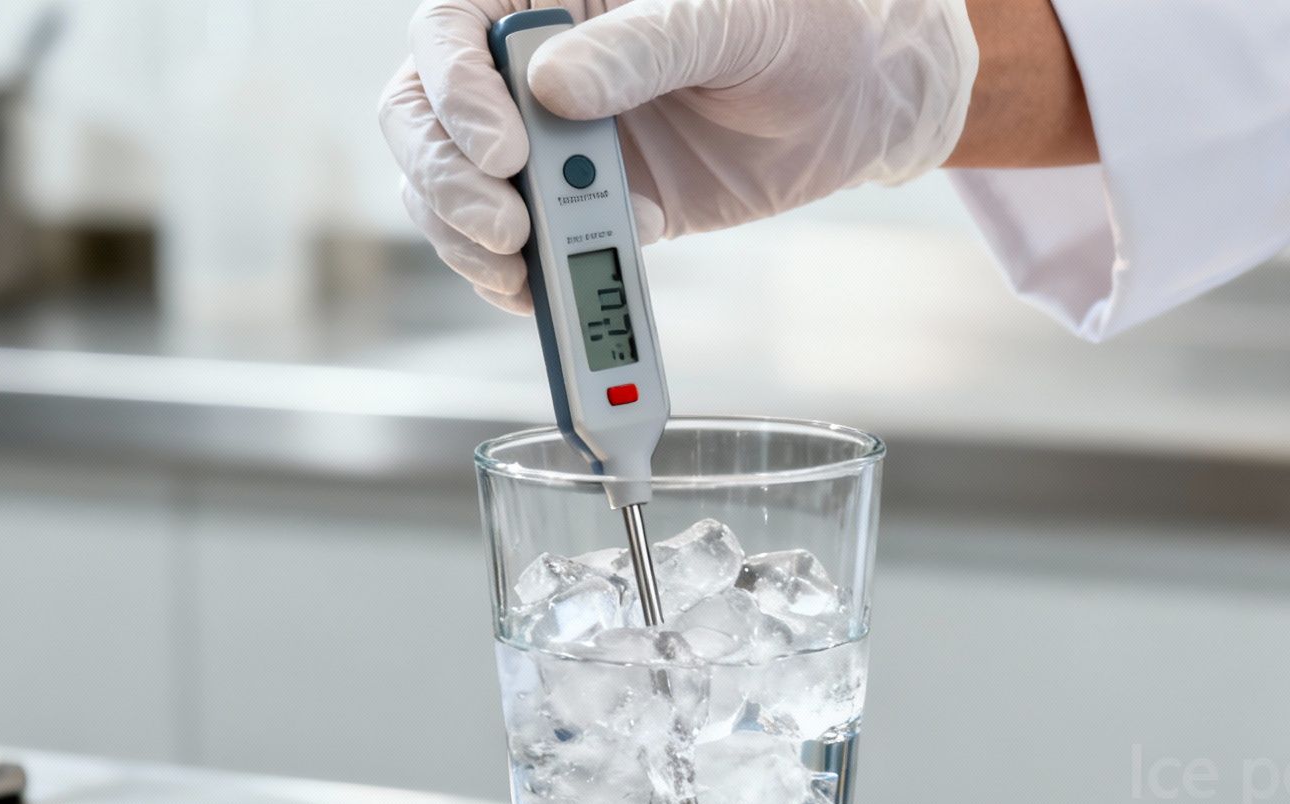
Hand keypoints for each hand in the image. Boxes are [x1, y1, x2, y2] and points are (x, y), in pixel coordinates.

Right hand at [378, 0, 977, 313]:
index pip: (450, 25)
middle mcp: (532, 64)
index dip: (453, 88)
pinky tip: (552, 291)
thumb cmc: (806, 27)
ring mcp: (554, 138)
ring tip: (523, 269)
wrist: (862, 97)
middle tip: (509, 227)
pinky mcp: (589, 203)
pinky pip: (520, 245)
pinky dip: (520, 278)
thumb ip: (645, 46)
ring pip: (453, 186)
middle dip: (447, 178)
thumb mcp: (734, 21)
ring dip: (467, 238)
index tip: (505, 149)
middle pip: (426, 115)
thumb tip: (554, 85)